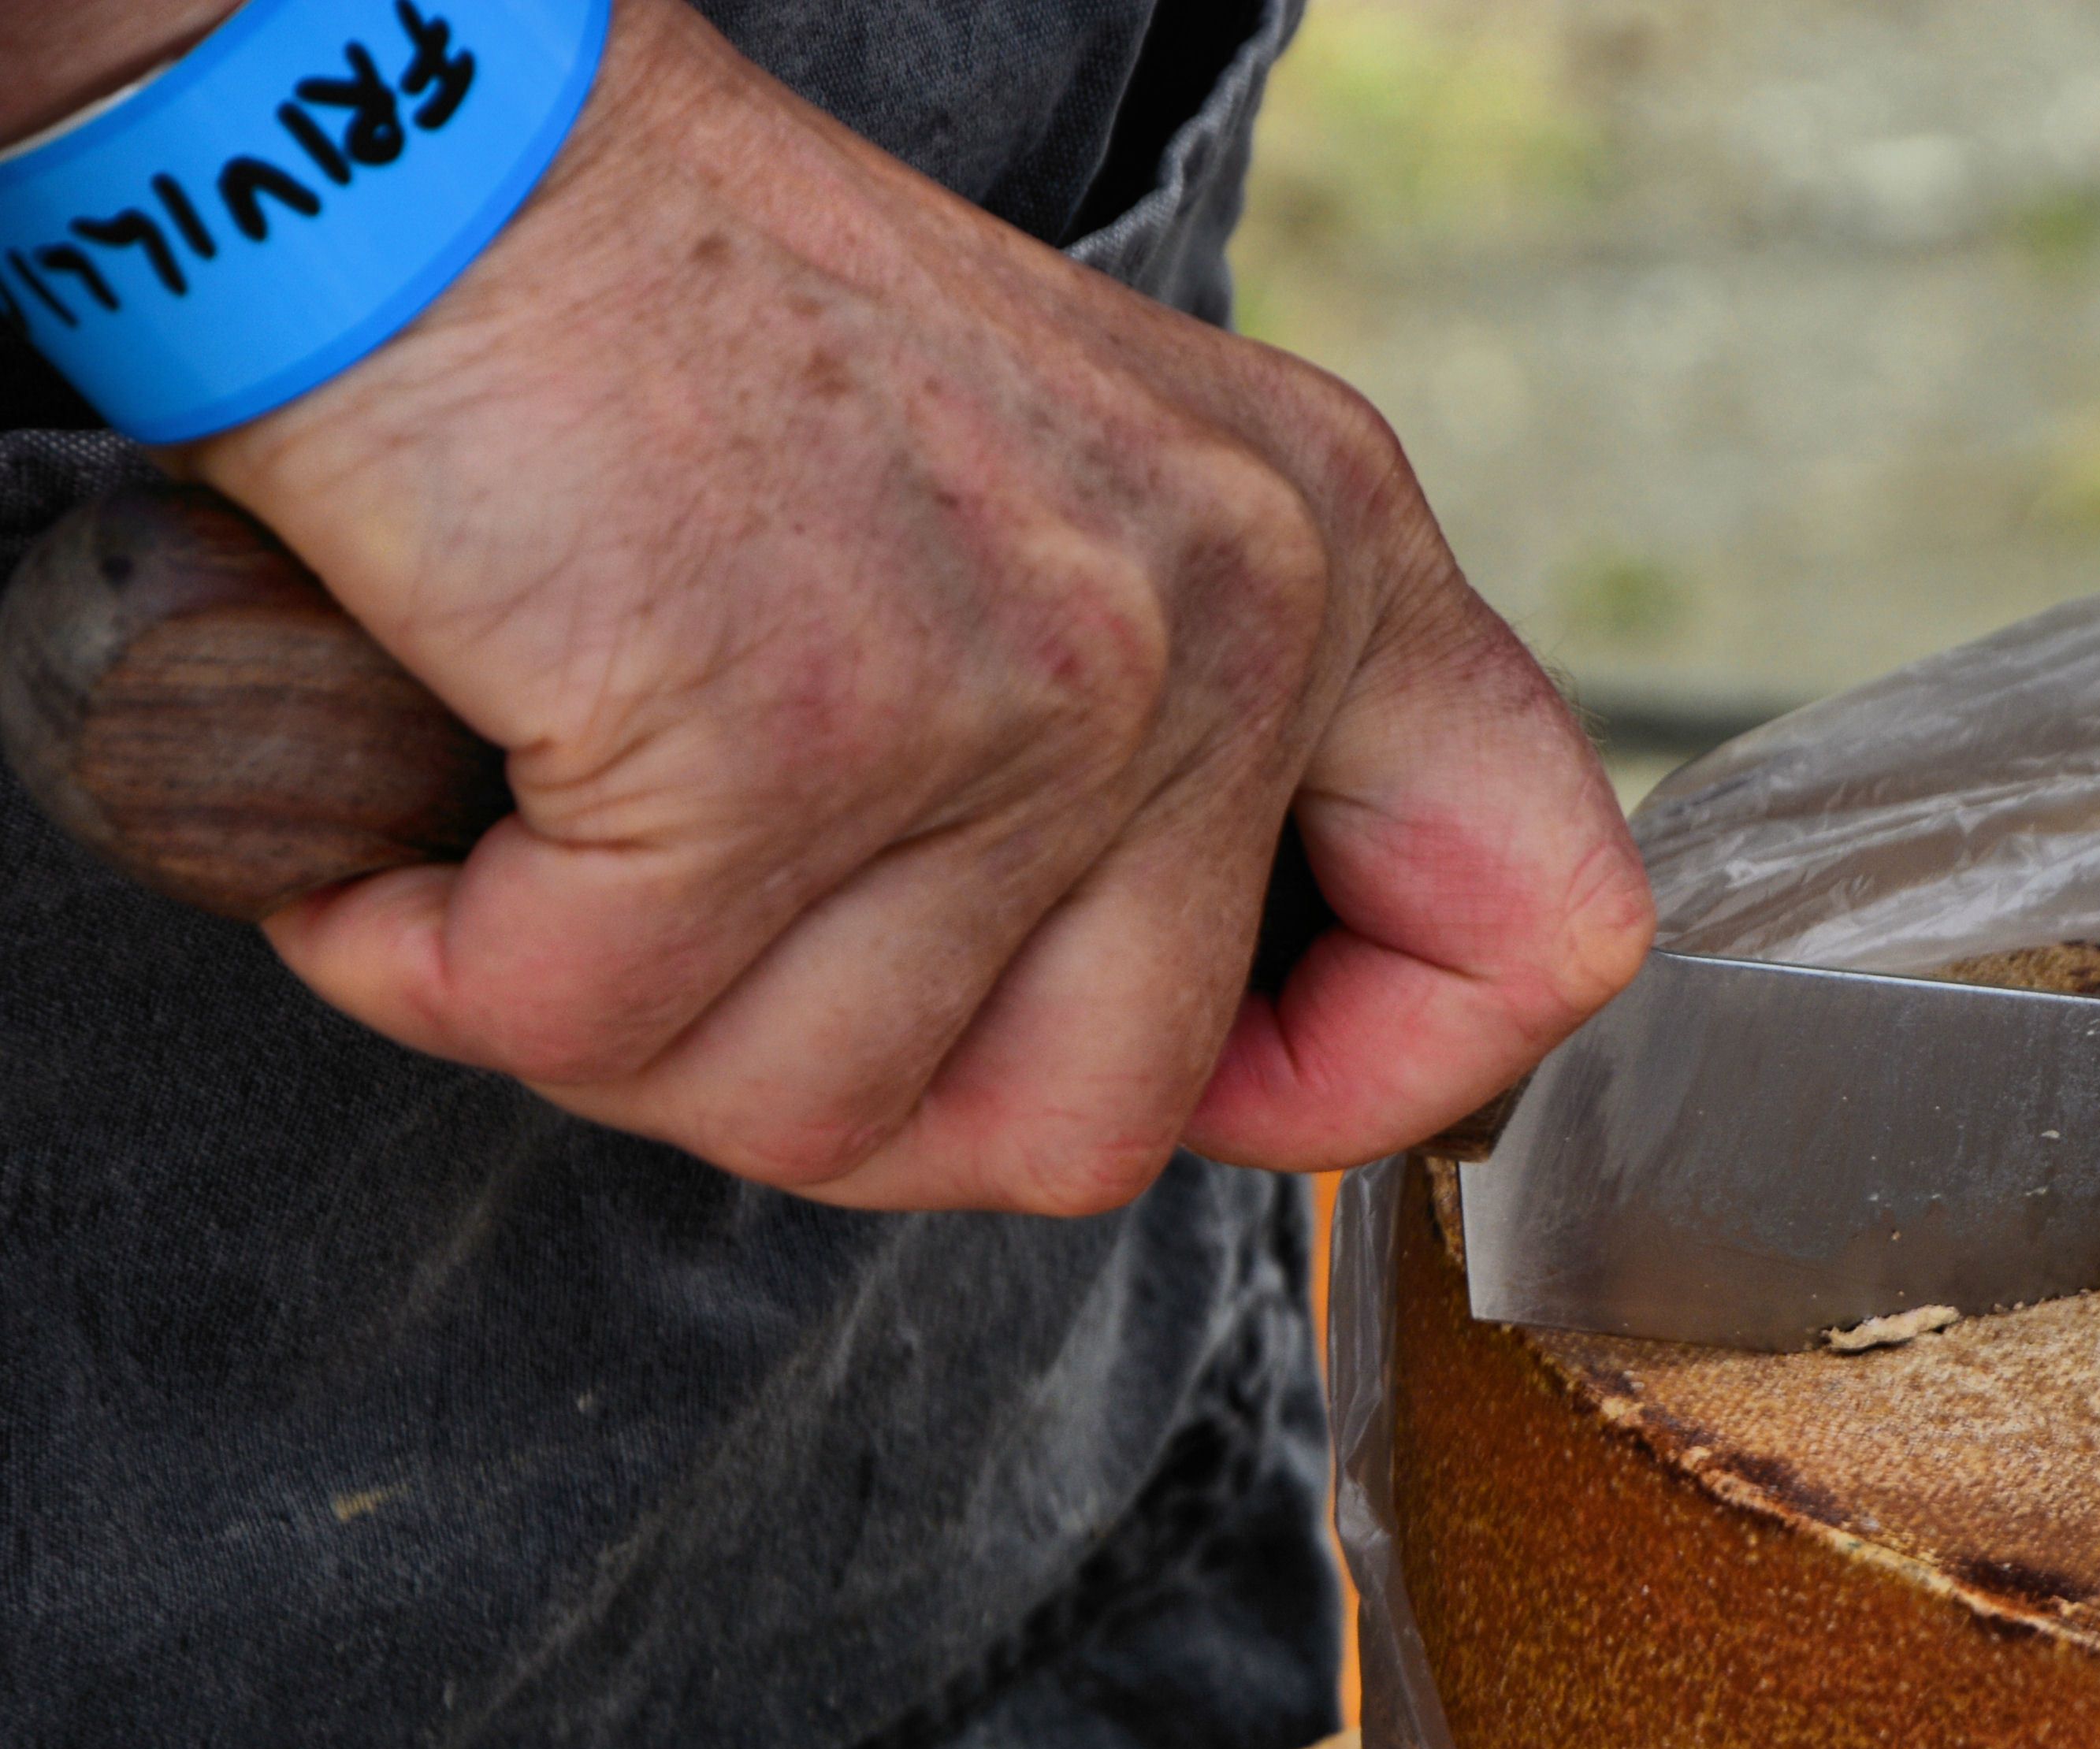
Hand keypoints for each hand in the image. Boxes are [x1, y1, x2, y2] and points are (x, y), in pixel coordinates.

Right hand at [163, 0, 1647, 1209]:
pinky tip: (434, 859)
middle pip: (1102, 1125)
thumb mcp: (1083, 506)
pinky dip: (459, 976)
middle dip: (866, 1106)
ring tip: (561, 861)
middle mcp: (1228, 621)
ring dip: (645, 1043)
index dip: (1365, 1085)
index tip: (1200, 1076)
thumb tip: (1193, 1058)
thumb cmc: (711, 340)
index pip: (1542, 940)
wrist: (419, 134)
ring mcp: (1021, 687)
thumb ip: (1186, 754)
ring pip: (837, 1115)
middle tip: (719, 957)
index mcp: (1336, 562)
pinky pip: (599, 1028)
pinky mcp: (776, 735)